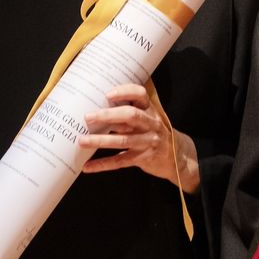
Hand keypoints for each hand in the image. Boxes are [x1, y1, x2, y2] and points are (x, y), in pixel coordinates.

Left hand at [79, 84, 200, 191]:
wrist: (176, 157)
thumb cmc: (153, 132)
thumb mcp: (148, 118)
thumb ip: (129, 111)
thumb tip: (98, 105)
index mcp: (150, 110)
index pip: (140, 94)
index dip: (124, 92)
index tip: (107, 94)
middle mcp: (151, 124)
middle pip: (131, 115)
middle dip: (108, 115)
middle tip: (88, 117)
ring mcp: (148, 142)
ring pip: (123, 140)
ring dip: (101, 141)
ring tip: (82, 141)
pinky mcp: (143, 159)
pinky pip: (121, 161)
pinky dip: (103, 164)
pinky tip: (88, 166)